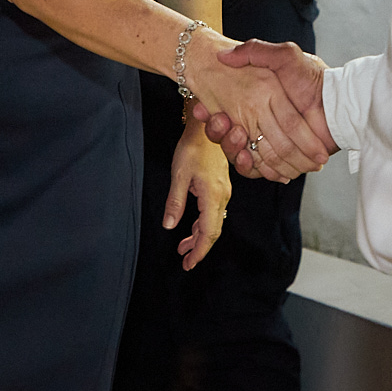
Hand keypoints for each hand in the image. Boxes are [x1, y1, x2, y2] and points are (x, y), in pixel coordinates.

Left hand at [167, 125, 230, 270]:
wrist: (208, 127)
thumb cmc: (193, 147)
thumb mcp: (179, 175)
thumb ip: (175, 202)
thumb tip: (169, 225)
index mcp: (212, 196)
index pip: (209, 232)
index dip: (200, 250)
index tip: (189, 263)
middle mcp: (222, 197)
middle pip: (213, 231)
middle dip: (200, 248)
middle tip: (186, 263)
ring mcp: (222, 192)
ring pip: (213, 222)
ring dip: (199, 237)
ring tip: (183, 249)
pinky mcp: (219, 187)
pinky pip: (212, 213)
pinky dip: (202, 224)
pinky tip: (191, 229)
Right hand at [193, 41, 335, 178]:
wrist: (340, 104)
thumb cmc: (314, 78)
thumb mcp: (286, 56)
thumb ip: (256, 51)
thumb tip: (224, 55)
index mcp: (258, 101)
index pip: (226, 112)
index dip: (211, 113)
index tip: (203, 110)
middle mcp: (261, 123)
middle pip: (229, 136)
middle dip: (219, 133)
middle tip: (220, 124)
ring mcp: (271, 143)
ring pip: (241, 155)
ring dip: (233, 150)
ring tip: (237, 139)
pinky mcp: (283, 160)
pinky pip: (261, 170)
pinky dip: (254, 168)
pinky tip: (250, 158)